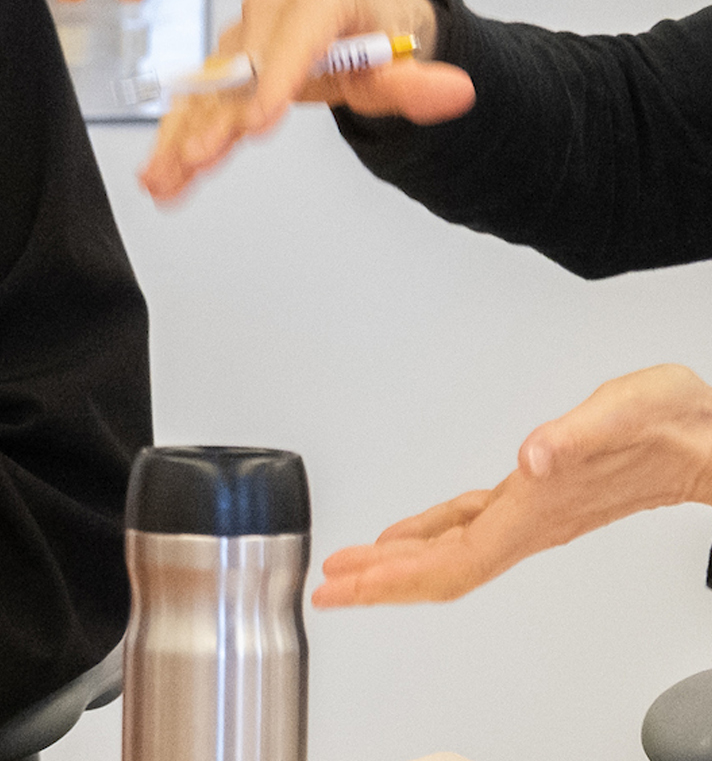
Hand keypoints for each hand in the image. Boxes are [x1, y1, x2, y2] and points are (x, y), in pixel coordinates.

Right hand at [139, 0, 472, 202]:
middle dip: (219, 116)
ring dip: (183, 135)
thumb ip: (422, 82)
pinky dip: (176, 139)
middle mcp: (273, 11)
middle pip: (243, 65)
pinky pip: (198, 104)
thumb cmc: (379, 38)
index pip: (300, 30)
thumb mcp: (405, 60)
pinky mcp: (225, 68)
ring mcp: (243, 40)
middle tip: (203, 157)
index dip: (276, 75)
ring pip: (209, 90)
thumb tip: (457, 91)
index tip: (260, 120)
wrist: (359, 28)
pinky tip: (159, 175)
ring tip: (166, 177)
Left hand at [312, 364, 711, 606]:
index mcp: (536, 510)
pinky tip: (406, 537)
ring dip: (396, 563)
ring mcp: (530, 514)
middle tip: (327, 589)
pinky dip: (426, 536)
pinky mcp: (533, 496)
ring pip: (449, 553)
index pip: (453, 563)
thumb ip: (579, 435)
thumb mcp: (626, 412)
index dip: (396, 579)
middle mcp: (529, 522)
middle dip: (380, 581)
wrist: (707, 438)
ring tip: (350, 569)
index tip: (349, 587)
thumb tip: (534, 456)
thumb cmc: (673, 424)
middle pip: (441, 570)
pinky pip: (465, 528)